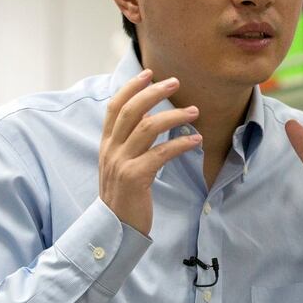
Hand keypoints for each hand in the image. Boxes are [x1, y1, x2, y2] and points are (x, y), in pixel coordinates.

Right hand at [99, 69, 201, 235]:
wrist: (115, 228)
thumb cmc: (124, 194)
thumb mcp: (121, 163)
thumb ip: (130, 139)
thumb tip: (147, 114)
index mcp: (107, 144)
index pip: (115, 107)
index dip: (131, 88)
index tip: (150, 74)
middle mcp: (111, 150)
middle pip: (131, 110)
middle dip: (153, 92)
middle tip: (175, 82)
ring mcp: (121, 163)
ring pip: (147, 127)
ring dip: (174, 116)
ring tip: (194, 111)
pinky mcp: (135, 177)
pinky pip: (161, 153)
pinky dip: (180, 143)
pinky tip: (196, 140)